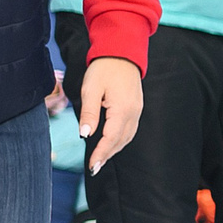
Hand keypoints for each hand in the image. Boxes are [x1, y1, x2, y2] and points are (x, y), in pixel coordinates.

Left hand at [77, 56, 142, 172]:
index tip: (91, 166)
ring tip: (101, 158)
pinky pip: (129, 130)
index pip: (111, 137)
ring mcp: (137, 111)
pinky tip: (111, 143)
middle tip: (94, 168)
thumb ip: (88, 113)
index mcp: (122, 109)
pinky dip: (120, 140)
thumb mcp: (90, 90)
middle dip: (107, 155)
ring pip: (127, 137)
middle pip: (121, 141)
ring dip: (114, 149)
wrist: (121, 54)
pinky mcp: (136, 108)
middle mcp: (133, 113)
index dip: (101, 153)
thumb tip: (85, 135)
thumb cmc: (103, 70)